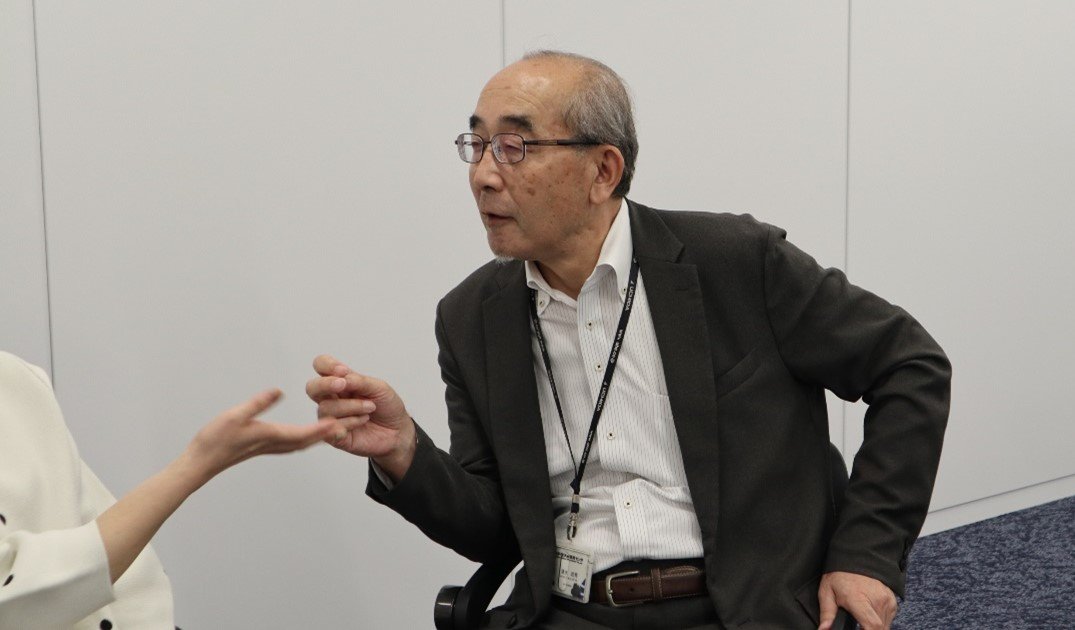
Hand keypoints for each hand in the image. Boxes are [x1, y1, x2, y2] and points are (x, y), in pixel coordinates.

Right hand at [184, 388, 340, 480]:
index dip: (326, 428)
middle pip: (313, 439)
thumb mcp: (235, 416)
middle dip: (335, 431)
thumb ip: (258, 403)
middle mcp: (277, 444)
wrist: (201, 462)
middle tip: (357, 420)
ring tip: (345, 425)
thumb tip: (279, 390)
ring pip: (307, 442)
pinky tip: (315, 433)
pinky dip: (311, 436)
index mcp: (272, 437)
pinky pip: (297, 442)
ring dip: (325, 434)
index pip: (306, 434)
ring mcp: (273, 447)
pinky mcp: (268, 446)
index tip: (345, 421)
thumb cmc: (215, 439)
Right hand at [306, 354, 415, 479]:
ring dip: (351, 406)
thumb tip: (341, 378)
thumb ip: (359, 381)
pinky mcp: (333, 436)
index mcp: (341, 381)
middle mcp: (332, 398)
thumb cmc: (387, 407)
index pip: (322, 366)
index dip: (327, 365)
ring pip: (325, 407)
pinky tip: (363, 421)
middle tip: (343, 386)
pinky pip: (331, 427)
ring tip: (370, 408)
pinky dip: (351, 422)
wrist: (399, 431)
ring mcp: (332, 417)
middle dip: (325, 384)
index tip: (344, 371)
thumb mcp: (378, 388)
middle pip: (312, 387)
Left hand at [818, 571, 897, 629]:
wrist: (855, 558)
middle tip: (858, 626)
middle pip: (879, 628)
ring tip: (862, 621)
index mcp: (859, 599)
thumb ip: (826, 613)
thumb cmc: (840, 575)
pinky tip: (869, 615)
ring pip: (885, 625)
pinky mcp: (892, 600)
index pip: (872, 625)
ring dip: (875, 627)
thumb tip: (823, 629)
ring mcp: (887, 600)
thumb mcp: (826, 592)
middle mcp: (877, 600)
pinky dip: (881, 621)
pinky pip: (888, 618)